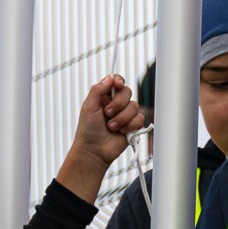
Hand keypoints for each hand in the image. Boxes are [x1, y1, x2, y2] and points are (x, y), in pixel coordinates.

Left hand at [59, 74, 144, 198]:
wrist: (94, 151)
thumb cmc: (87, 130)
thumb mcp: (88, 107)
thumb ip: (98, 90)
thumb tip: (110, 78)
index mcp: (104, 96)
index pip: (116, 81)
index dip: (119, 81)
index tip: (118, 85)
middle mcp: (115, 103)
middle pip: (127, 92)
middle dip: (118, 104)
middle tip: (107, 114)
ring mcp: (124, 114)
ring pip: (134, 106)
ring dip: (122, 118)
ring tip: (111, 127)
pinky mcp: (132, 125)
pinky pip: (140, 119)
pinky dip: (130, 125)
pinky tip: (121, 132)